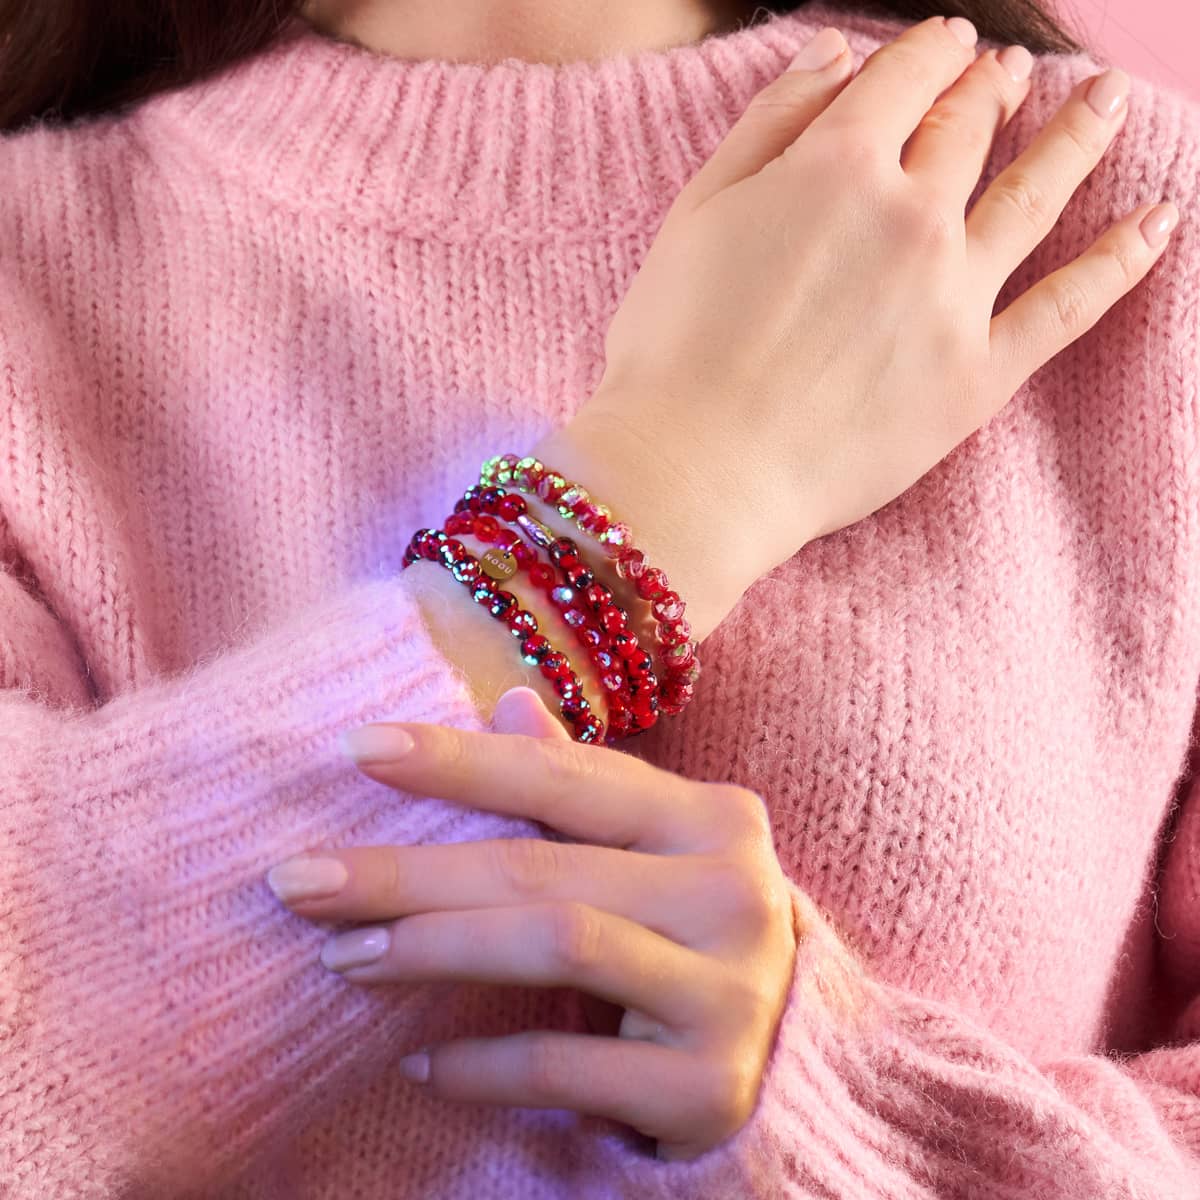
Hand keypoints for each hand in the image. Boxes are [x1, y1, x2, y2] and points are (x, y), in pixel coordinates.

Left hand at [265, 688, 799, 1161]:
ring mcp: (731, 991)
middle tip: (300, 880)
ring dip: (433, 946)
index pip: (567, 776)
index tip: (355, 747)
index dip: (458, 760)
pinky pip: (568, 1064)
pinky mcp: (710, 1086)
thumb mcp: (654, 851)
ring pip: (556, 942)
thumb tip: (510, 704)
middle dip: (408, 869)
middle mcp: (736, 893)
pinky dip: (482, 1062)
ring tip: (345, 957)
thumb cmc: (694, 935)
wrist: (788, 1059)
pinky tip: (419, 1062)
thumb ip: (585, 787)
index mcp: (715, 818)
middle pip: (543, 865)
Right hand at [534, 15, 1173, 640]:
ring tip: (1108, 97)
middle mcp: (910, 215)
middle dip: (990, 89)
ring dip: (1080, 135)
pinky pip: (1068, 306)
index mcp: (835, 167)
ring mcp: (954, 294)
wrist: (698, 470)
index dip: (928, 51)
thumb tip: (835, 55)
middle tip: (1010, 74)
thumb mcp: (695, 215)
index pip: (903, 79)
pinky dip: (1122, 261)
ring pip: (1038, 192)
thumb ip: (768, 124)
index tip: (945, 44)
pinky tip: (1161, 220)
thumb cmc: (673, 350)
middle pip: (970, 128)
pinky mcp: (978, 374)